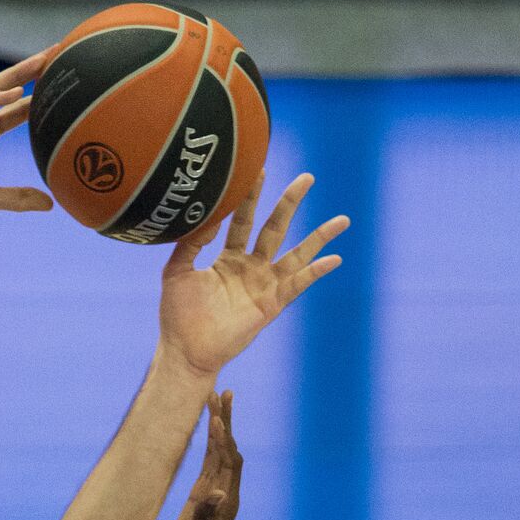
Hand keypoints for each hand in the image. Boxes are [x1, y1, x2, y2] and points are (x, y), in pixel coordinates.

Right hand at [0, 49, 56, 218]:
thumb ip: (16, 198)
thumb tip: (50, 204)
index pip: (15, 111)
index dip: (37, 99)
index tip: (63, 88)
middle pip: (6, 90)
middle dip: (31, 72)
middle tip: (57, 55)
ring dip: (16, 75)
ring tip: (41, 62)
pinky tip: (14, 93)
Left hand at [159, 172, 348, 376]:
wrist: (186, 349)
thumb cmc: (178, 314)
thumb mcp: (177, 270)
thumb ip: (191, 242)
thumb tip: (208, 214)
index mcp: (227, 259)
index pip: (243, 220)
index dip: (251, 196)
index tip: (259, 169)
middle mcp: (250, 268)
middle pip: (275, 228)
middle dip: (290, 203)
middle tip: (307, 177)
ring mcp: (263, 286)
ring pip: (296, 255)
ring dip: (319, 237)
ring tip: (342, 220)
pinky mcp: (271, 305)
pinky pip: (297, 285)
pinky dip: (315, 272)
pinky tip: (334, 259)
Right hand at [166, 391, 240, 519]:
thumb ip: (206, 514)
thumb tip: (216, 493)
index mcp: (225, 498)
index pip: (228, 460)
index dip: (224, 438)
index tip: (217, 416)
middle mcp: (223, 490)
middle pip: (228, 448)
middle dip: (226, 420)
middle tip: (224, 392)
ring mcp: (215, 491)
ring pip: (220, 452)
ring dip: (220, 426)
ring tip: (216, 399)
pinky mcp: (204, 494)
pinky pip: (210, 461)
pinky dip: (210, 442)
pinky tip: (208, 430)